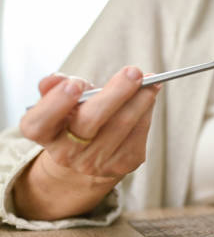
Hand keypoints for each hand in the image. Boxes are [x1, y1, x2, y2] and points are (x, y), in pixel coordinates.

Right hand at [15, 67, 160, 218]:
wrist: (88, 154)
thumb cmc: (75, 117)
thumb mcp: (61, 100)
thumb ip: (55, 87)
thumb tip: (57, 80)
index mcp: (44, 133)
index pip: (39, 123)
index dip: (55, 104)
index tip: (74, 85)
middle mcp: (66, 152)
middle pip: (90, 121)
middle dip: (116, 93)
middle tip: (134, 72)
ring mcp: (95, 162)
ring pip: (122, 125)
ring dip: (140, 99)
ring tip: (151, 81)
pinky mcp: (122, 164)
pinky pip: (139, 133)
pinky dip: (147, 110)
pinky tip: (150, 95)